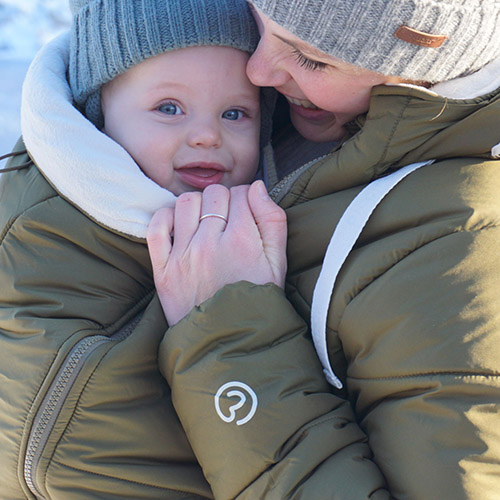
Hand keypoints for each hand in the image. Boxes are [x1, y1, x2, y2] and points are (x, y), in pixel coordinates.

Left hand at [147, 180, 286, 324]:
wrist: (229, 341)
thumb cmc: (258, 302)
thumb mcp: (278, 264)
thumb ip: (272, 220)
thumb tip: (256, 187)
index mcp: (242, 240)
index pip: (241, 193)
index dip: (246, 198)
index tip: (246, 212)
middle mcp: (210, 243)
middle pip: (214, 194)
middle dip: (225, 200)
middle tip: (229, 218)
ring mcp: (183, 256)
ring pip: (186, 203)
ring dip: (198, 205)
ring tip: (206, 221)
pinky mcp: (162, 269)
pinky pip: (156, 226)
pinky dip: (166, 217)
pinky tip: (180, 225)